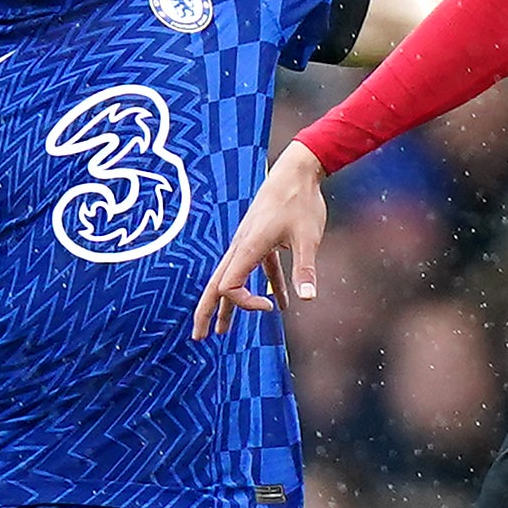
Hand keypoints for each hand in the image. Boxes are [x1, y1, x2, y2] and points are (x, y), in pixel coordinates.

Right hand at [192, 143, 325, 338]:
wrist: (297, 170)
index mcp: (248, 247)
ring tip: (223, 330)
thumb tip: (308, 300)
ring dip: (229, 305)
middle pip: (216, 285)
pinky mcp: (260, 238)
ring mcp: (248, 242)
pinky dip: (263, 286)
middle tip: (198, 337)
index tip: (270, 306)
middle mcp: (242, 246)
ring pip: (232, 277)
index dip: (244, 303)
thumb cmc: (300, 200)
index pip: (229, 286)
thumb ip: (305, 269)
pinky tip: (278, 302)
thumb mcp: (308, 238)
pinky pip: (256, 268)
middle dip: (206, 312)